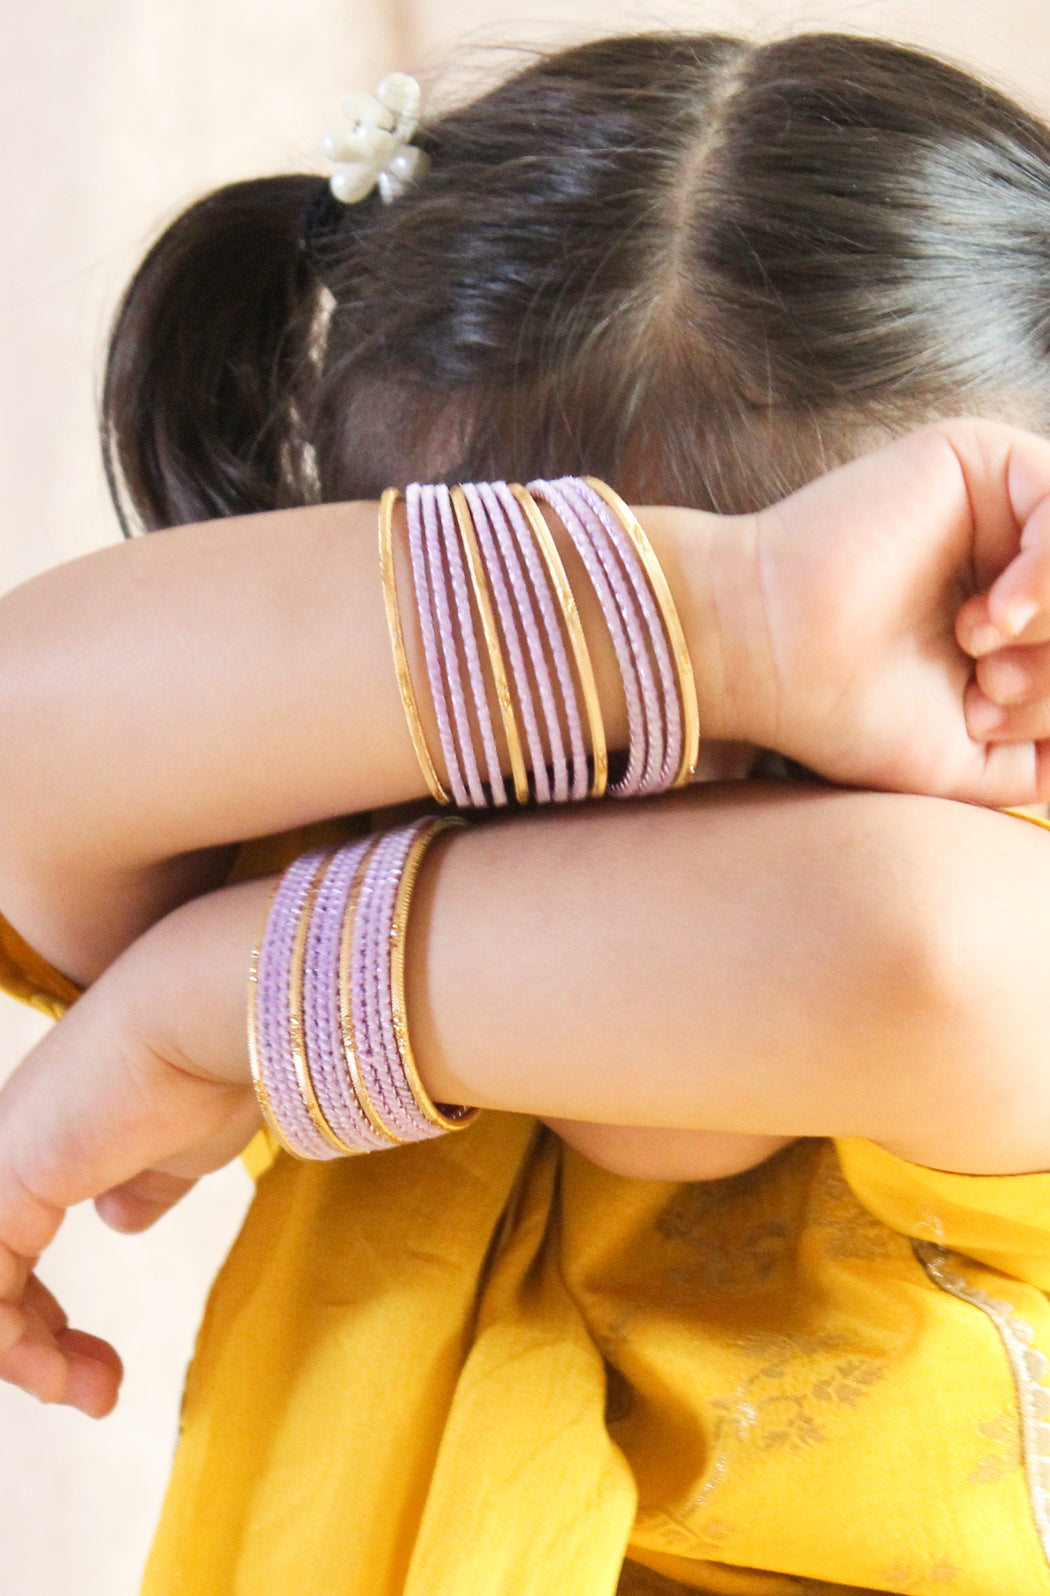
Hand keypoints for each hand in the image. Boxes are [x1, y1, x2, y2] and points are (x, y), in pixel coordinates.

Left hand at [0, 877, 268, 1415]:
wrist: (207, 1011)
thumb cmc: (213, 1063)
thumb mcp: (182, 1146)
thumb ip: (144, 1184)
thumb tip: (120, 1220)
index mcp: (45, 1139)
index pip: (11, 1251)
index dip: (39, 1323)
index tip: (102, 1370)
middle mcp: (8, 1150)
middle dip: (33, 1352)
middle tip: (93, 1391)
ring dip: (28, 1361)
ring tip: (91, 1393)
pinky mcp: (1, 1185)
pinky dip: (16, 1349)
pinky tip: (67, 1374)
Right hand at [738, 418, 1049, 803]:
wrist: (769, 666)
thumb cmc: (857, 716)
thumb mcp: (996, 756)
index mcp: (1024, 617)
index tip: (991, 720)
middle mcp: (1020, 552)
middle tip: (990, 695)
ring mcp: (1004, 503)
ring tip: (982, 657)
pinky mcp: (981, 459)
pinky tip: (990, 616)